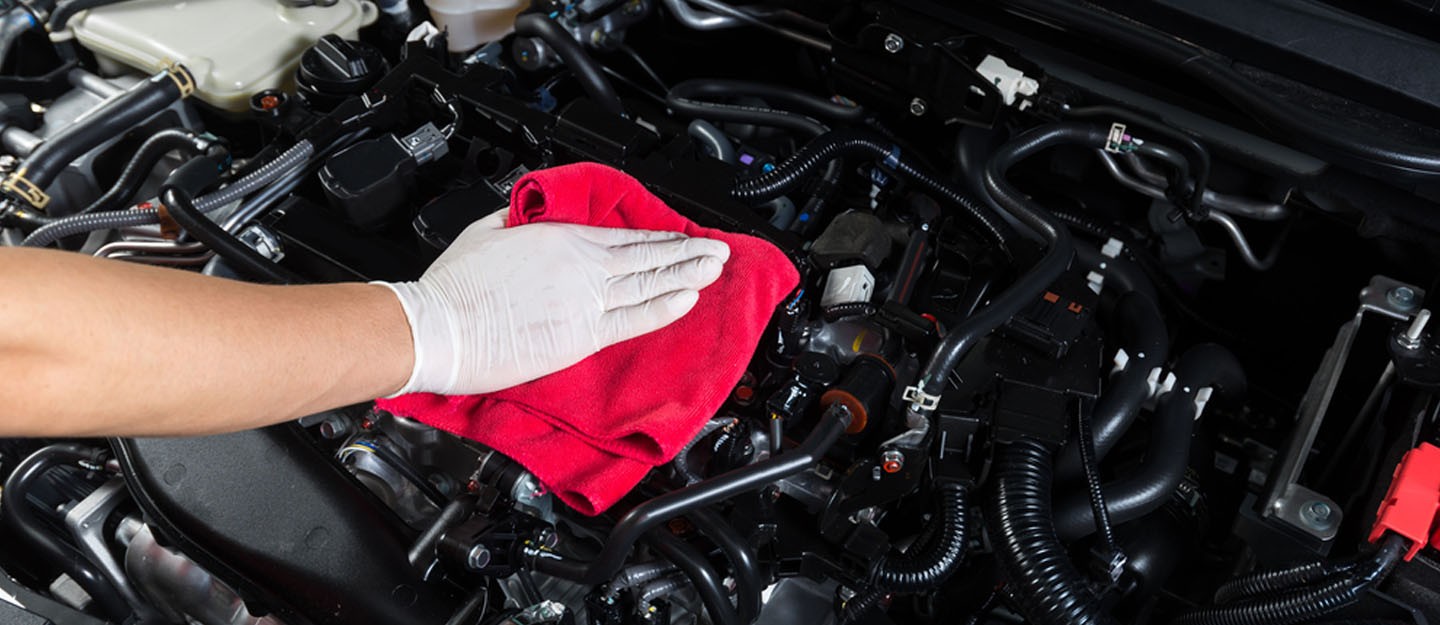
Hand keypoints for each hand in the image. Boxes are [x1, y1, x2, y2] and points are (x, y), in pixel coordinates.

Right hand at [379, 211, 729, 395]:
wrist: (438, 326)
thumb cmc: (452, 286)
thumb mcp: (487, 230)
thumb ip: (518, 222)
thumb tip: (528, 214)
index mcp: (557, 238)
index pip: (620, 238)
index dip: (655, 239)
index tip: (678, 238)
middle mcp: (579, 265)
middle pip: (644, 257)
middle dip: (685, 252)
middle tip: (716, 249)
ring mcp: (584, 299)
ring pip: (648, 282)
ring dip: (687, 274)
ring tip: (714, 268)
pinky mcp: (580, 334)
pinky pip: (634, 318)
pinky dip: (665, 306)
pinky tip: (689, 298)